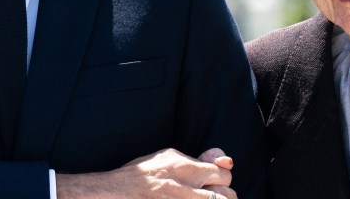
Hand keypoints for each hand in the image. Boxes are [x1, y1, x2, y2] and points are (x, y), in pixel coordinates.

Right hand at [56, 147, 235, 197]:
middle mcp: (188, 188)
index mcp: (187, 168)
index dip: (223, 176)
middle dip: (224, 193)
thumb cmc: (147, 171)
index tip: (215, 177)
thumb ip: (198, 159)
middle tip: (213, 193)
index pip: (224, 173)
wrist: (122, 191)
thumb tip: (224, 160)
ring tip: (206, 198)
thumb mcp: (171, 156)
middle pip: (227, 194)